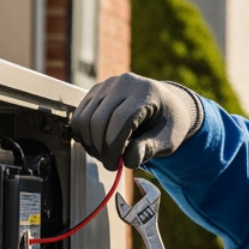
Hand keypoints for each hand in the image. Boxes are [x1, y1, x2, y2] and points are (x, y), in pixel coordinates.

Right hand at [71, 73, 201, 170]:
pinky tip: (97, 146)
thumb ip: (150, 148)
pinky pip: (80, 115)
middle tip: (110, 165)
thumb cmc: (169, 122)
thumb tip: (128, 160)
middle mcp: (124, 83)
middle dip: (101, 148)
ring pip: (85, 118)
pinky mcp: (96, 91)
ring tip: (105, 156)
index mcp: (146, 92)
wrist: (166, 104)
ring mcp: (107, 85)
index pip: (121, 119)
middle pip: (99, 119)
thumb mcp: (168, 139)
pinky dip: (84, 134)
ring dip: (90, 143)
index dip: (113, 146)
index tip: (114, 165)